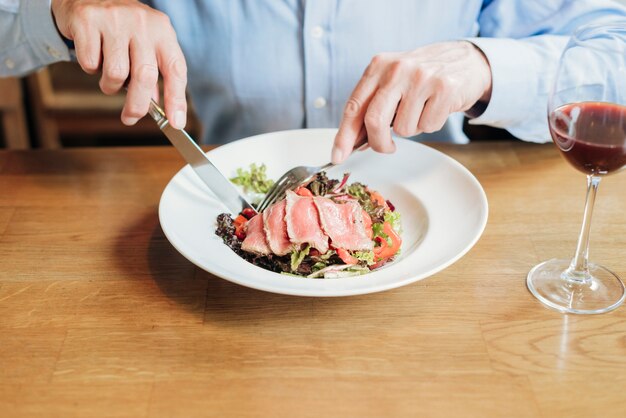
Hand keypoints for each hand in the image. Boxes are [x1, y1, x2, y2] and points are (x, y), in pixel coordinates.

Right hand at [51, 0, 187, 128]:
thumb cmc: (122, 28)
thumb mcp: (145, 45)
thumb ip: (154, 74)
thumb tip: (162, 110)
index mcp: (162, 31)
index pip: (176, 69)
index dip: (177, 99)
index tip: (176, 122)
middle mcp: (142, 23)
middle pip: (145, 76)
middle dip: (138, 105)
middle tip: (130, 118)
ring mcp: (115, 19)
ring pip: (116, 73)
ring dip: (110, 85)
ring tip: (108, 76)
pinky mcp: (88, 20)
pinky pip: (90, 63)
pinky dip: (90, 68)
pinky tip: (93, 55)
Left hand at [332, 41, 491, 162]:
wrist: (465, 61)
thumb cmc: (422, 77)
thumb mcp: (392, 81)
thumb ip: (373, 106)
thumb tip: (355, 142)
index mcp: (378, 66)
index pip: (354, 106)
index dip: (344, 136)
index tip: (338, 156)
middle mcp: (397, 69)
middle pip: (374, 121)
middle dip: (378, 143)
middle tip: (387, 147)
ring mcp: (421, 78)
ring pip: (404, 129)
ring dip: (412, 129)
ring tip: (421, 110)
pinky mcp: (444, 88)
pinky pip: (428, 126)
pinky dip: (431, 124)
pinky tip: (436, 108)